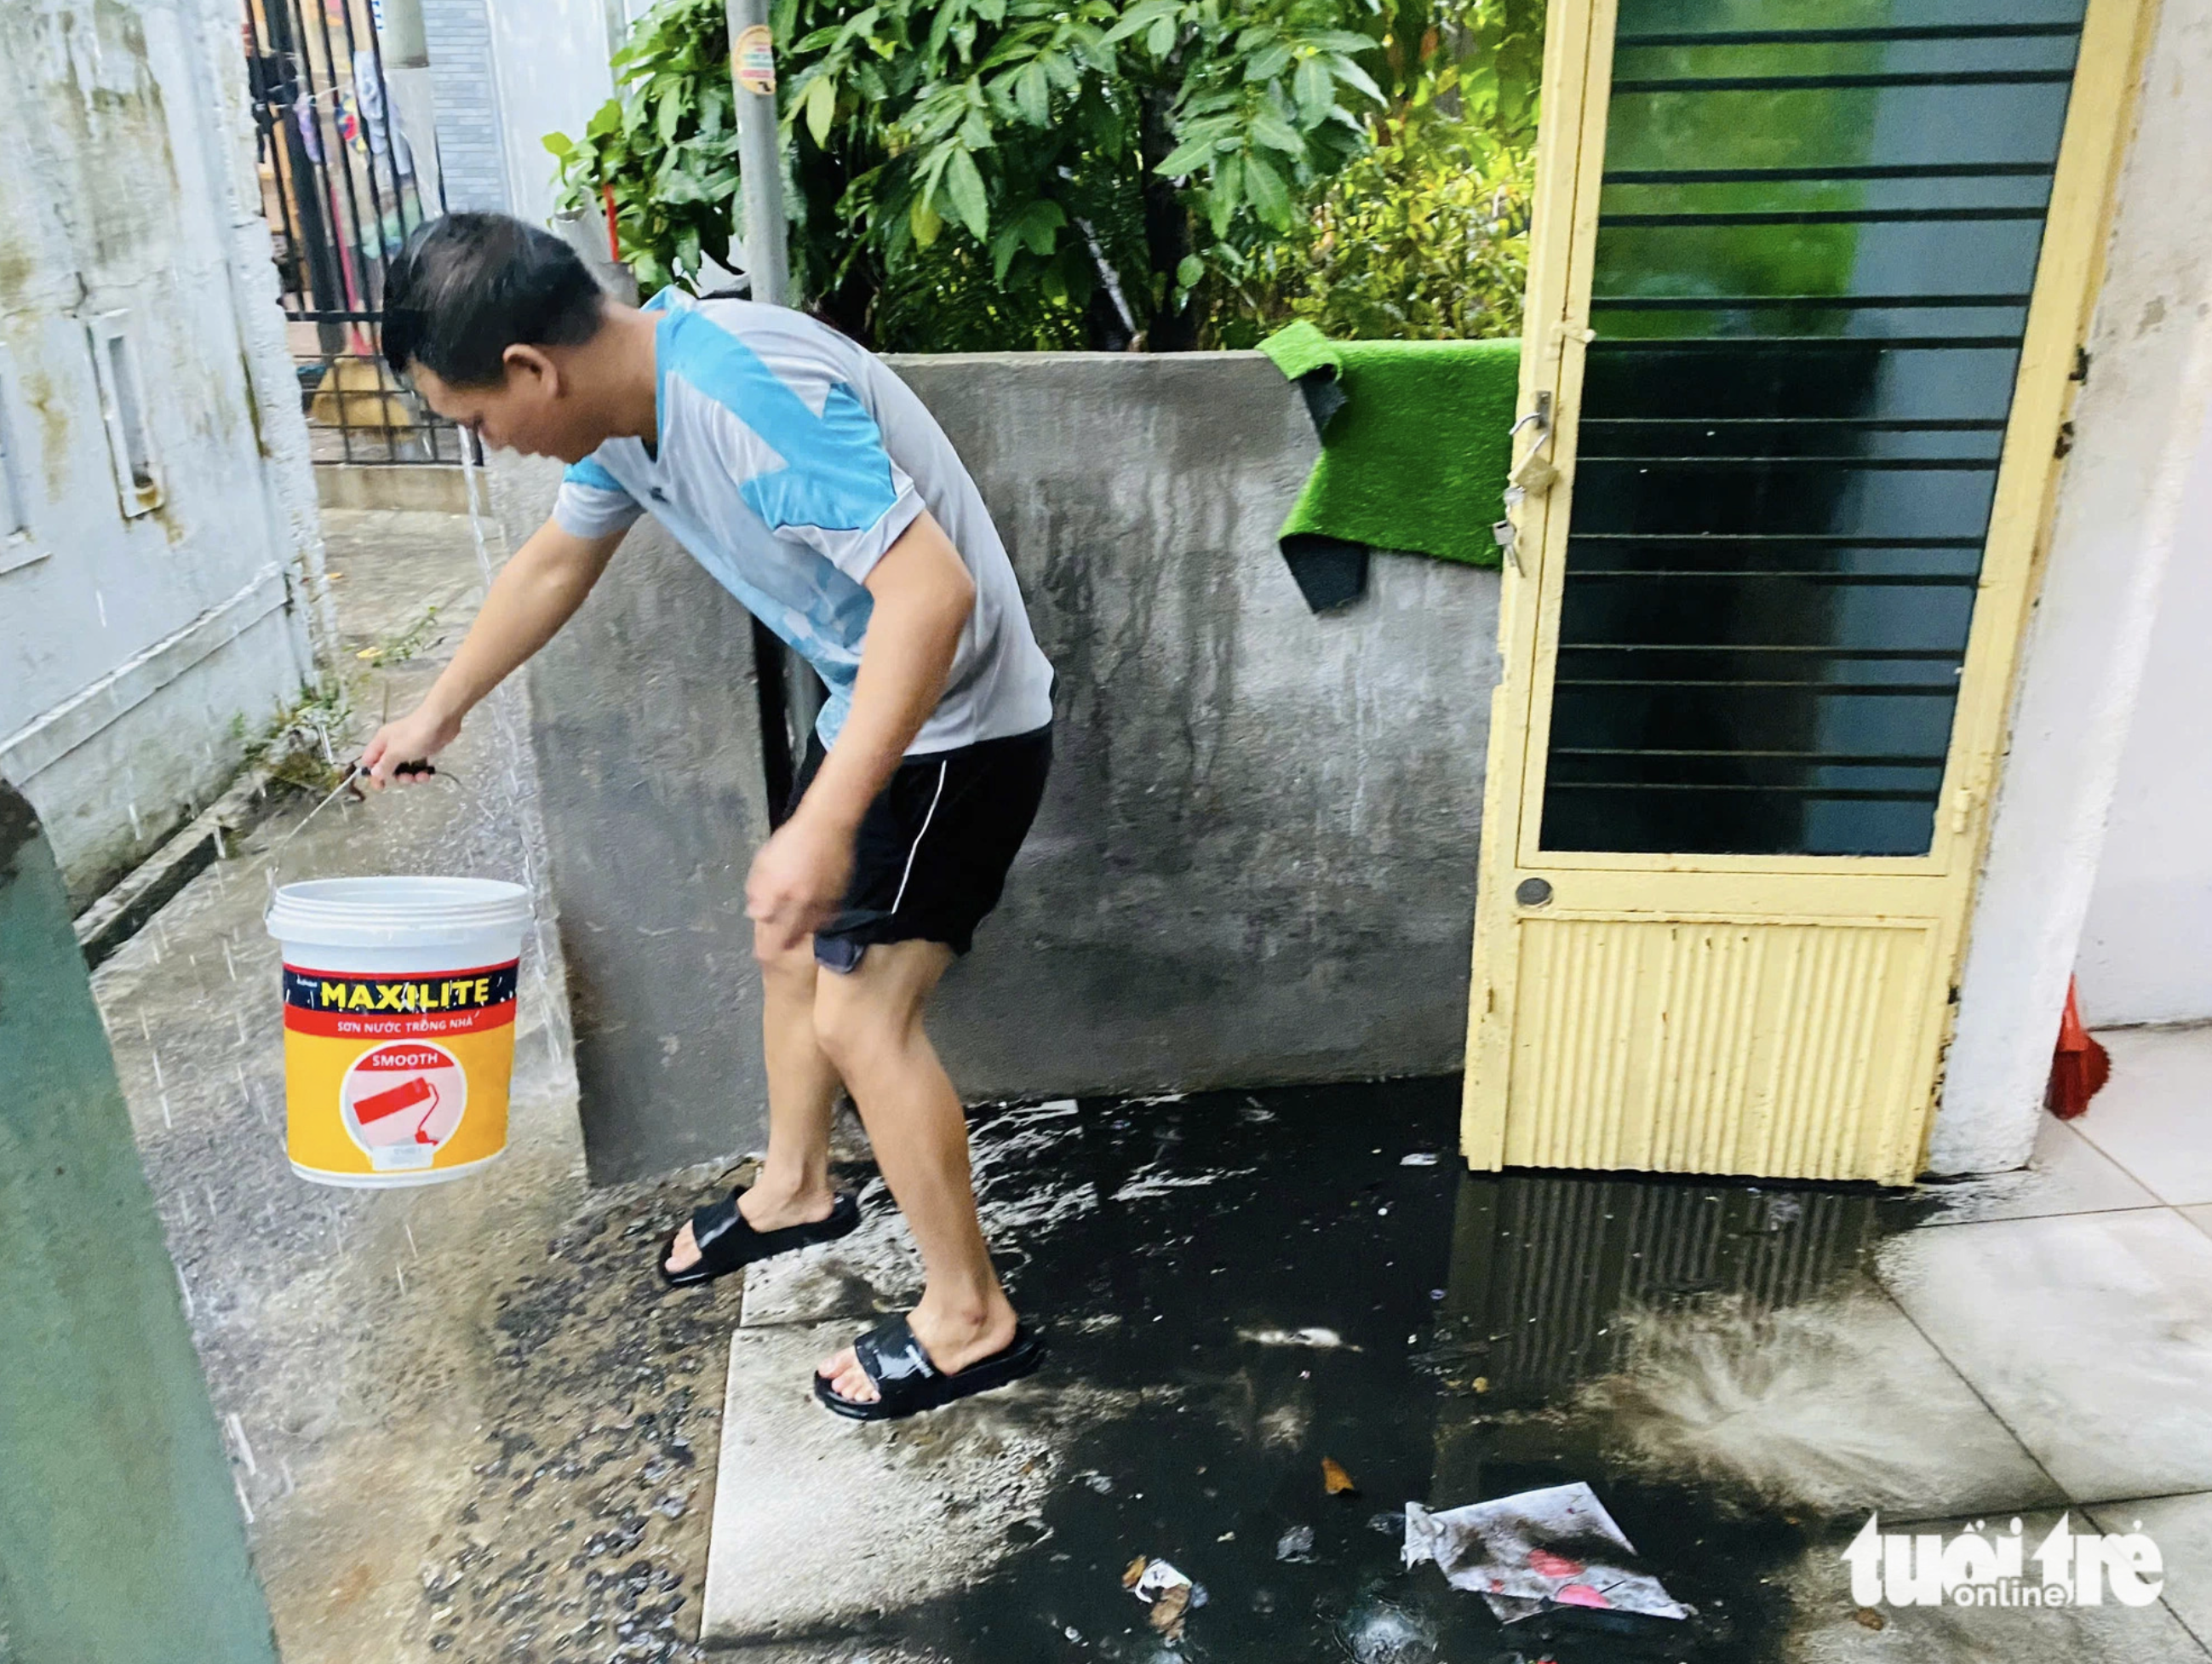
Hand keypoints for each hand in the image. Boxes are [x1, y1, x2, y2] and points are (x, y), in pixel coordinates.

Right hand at [360, 703, 461, 788]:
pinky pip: (418, 764)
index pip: (370, 760)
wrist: (442, 720)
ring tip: (422, 777)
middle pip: (388, 767)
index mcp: (381, 742)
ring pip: (404, 767)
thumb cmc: (415, 736)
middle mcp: (392, 744)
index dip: (373, 774)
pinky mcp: (423, 749)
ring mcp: (408, 746)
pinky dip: (422, 771)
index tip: (380, 787)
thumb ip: (385, 765)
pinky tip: (429, 774)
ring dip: (412, 776)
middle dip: (398, 776)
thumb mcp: (396, 752)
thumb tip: (374, 774)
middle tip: (408, 778)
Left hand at [745, 809, 853, 954]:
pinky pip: (825, 920)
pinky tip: (810, 914)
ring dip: (799, 932)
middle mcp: (799, 904)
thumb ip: (756, 890)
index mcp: (777, 895)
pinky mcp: (838, 899)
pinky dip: (817, 921)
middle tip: (776, 945)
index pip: (769, 936)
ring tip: (793, 926)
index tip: (761, 951)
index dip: (764, 947)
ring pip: (808, 931)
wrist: (827, 826)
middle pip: (788, 940)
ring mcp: (821, 903)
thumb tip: (755, 914)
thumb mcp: (763, 861)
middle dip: (780, 945)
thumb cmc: (791, 841)